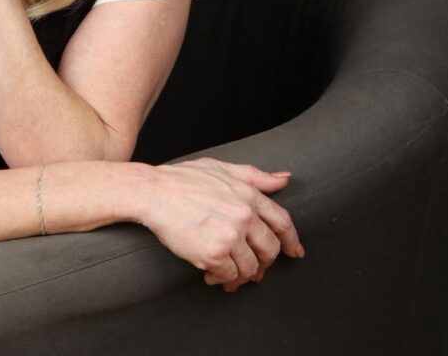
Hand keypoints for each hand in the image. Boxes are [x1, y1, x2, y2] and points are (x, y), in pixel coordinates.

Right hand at [139, 158, 302, 292]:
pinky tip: (211, 275)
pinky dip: (222, 279)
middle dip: (264, 262)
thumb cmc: (182, 179)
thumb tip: (284, 179)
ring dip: (242, 275)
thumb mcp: (221, 168)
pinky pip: (229, 275)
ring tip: (228, 275)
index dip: (292, 240)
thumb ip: (254, 176)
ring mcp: (229, 236)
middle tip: (254, 269)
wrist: (152, 192)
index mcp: (248, 194)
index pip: (282, 222)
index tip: (295, 252)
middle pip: (270, 249)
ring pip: (250, 267)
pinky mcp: (212, 254)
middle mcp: (243, 216)